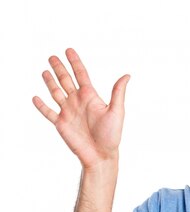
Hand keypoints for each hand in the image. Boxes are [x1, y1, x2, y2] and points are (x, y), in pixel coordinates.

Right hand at [32, 48, 129, 168]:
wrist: (101, 156)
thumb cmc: (111, 136)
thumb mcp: (117, 112)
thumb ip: (118, 93)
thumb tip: (127, 75)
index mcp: (90, 96)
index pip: (81, 74)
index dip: (75, 62)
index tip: (69, 50)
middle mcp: (77, 102)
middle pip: (66, 80)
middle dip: (59, 68)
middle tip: (52, 56)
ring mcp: (68, 112)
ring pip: (56, 93)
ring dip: (50, 82)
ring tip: (44, 72)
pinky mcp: (60, 124)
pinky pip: (48, 112)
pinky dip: (41, 105)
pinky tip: (35, 97)